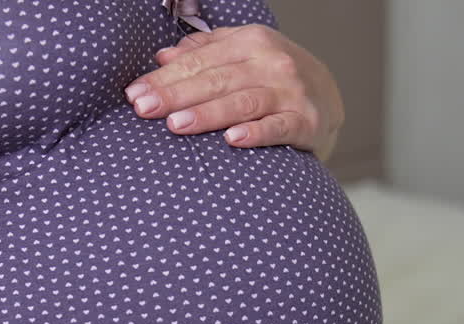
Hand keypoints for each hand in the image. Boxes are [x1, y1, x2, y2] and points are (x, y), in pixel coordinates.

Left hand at [122, 24, 344, 161]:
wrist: (329, 97)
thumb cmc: (274, 77)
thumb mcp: (244, 54)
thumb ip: (205, 54)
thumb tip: (162, 57)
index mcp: (251, 42)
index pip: (199, 61)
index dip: (165, 78)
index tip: (135, 93)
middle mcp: (272, 63)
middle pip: (216, 80)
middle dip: (176, 95)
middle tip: (144, 109)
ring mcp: (290, 92)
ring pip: (243, 102)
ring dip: (208, 114)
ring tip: (176, 125)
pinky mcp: (306, 122)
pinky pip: (278, 128)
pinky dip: (256, 133)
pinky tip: (232, 140)